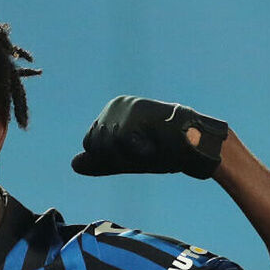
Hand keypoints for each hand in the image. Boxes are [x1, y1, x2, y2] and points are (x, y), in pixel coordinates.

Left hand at [71, 95, 228, 178]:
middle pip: (94, 145)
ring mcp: (124, 107)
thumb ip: (100, 162)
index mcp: (111, 113)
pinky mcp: (134, 112)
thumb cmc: (163, 152)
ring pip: (105, 146)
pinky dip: (138, 151)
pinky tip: (153, 143)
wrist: (195, 147)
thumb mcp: (127, 160)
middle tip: (144, 149)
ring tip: (150, 145)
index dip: (111, 158)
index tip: (136, 151)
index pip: (91, 144)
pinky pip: (120, 144)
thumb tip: (73, 164)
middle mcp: (115, 105)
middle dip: (117, 157)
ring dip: (128, 156)